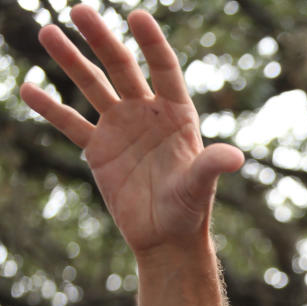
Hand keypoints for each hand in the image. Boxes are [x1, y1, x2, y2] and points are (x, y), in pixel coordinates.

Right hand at [19, 6, 242, 256]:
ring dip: (70, 61)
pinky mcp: (98, 150)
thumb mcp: (199, 188)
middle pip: (122, 68)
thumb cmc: (190, 212)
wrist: (166, 239)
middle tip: (79, 10)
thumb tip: (235, 157)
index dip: (152, 44)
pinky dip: (50, 108)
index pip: (165, 70)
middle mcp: (147, 114)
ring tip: (48, 32)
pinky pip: (71, 123)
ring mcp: (121, 129)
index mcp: (177, 116)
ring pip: (93, 86)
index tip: (138, 16)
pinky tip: (28, 89)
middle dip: (101, 39)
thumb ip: (211, 167)